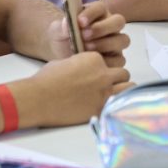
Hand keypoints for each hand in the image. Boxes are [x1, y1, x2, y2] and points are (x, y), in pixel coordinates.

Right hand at [13, 51, 131, 128]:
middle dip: (116, 79)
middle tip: (106, 87)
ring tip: (113, 96)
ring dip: (122, 90)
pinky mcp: (101, 108)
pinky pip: (120, 104)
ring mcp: (104, 91)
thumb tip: (82, 70)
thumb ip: (79, 64)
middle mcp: (103, 73)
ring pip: (128, 87)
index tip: (94, 77)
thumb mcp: (63, 62)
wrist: (38, 98)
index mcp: (94, 59)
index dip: (102, 70)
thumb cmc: (45, 80)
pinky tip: (112, 107)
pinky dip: (117, 105)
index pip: (108, 62)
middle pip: (122, 74)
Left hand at [51, 0, 129, 68]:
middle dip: (102, 28)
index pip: (100, 7)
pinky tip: (93, 62)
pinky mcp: (117, 59)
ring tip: (86, 49)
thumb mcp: (56, 31)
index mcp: (98, 13)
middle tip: (84, 35)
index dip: (92, 13)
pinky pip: (120, 60)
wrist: (62, 55)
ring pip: (123, 40)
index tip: (79, 22)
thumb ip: (61, 26)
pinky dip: (107, 61)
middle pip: (118, 21)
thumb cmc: (63, 38)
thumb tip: (67, 24)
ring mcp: (116, 42)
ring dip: (105, 44)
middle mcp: (110, 25)